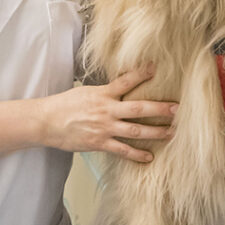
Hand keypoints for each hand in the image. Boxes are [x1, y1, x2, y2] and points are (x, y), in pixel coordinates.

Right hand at [43, 66, 175, 162]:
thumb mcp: (85, 91)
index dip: (142, 73)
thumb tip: (120, 87)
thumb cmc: (64, 105)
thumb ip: (105, 92)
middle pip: (139, 108)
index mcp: (102, 93)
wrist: (47, 121)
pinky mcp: (99, 143)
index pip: (126, 81)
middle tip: (177, 109)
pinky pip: (123, 150)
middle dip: (160, 109)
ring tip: (172, 133)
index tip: (156, 67)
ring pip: (136, 130)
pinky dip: (137, 155)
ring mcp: (104, 128)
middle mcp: (106, 109)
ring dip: (156, 132)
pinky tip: (149, 157)